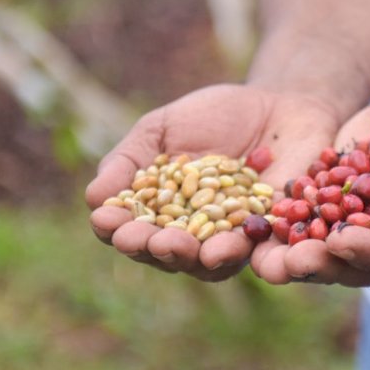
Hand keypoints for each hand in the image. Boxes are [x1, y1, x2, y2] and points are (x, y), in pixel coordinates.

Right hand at [85, 84, 336, 280]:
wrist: (278, 108)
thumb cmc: (213, 117)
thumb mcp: (162, 129)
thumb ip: (129, 160)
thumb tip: (92, 198)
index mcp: (159, 213)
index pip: (130, 228)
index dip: (116, 228)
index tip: (106, 220)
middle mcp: (192, 235)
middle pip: (166, 254)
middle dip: (152, 248)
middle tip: (144, 240)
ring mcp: (231, 240)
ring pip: (208, 262)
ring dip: (193, 257)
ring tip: (180, 246)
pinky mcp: (270, 237)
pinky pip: (257, 252)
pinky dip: (241, 251)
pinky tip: (228, 244)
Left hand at [251, 86, 369, 285]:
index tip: (342, 242)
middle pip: (355, 262)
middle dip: (324, 262)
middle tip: (292, 260)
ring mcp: (362, 224)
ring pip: (325, 245)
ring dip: (296, 249)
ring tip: (267, 247)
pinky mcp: (337, 201)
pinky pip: (310, 213)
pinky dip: (286, 215)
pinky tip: (261, 213)